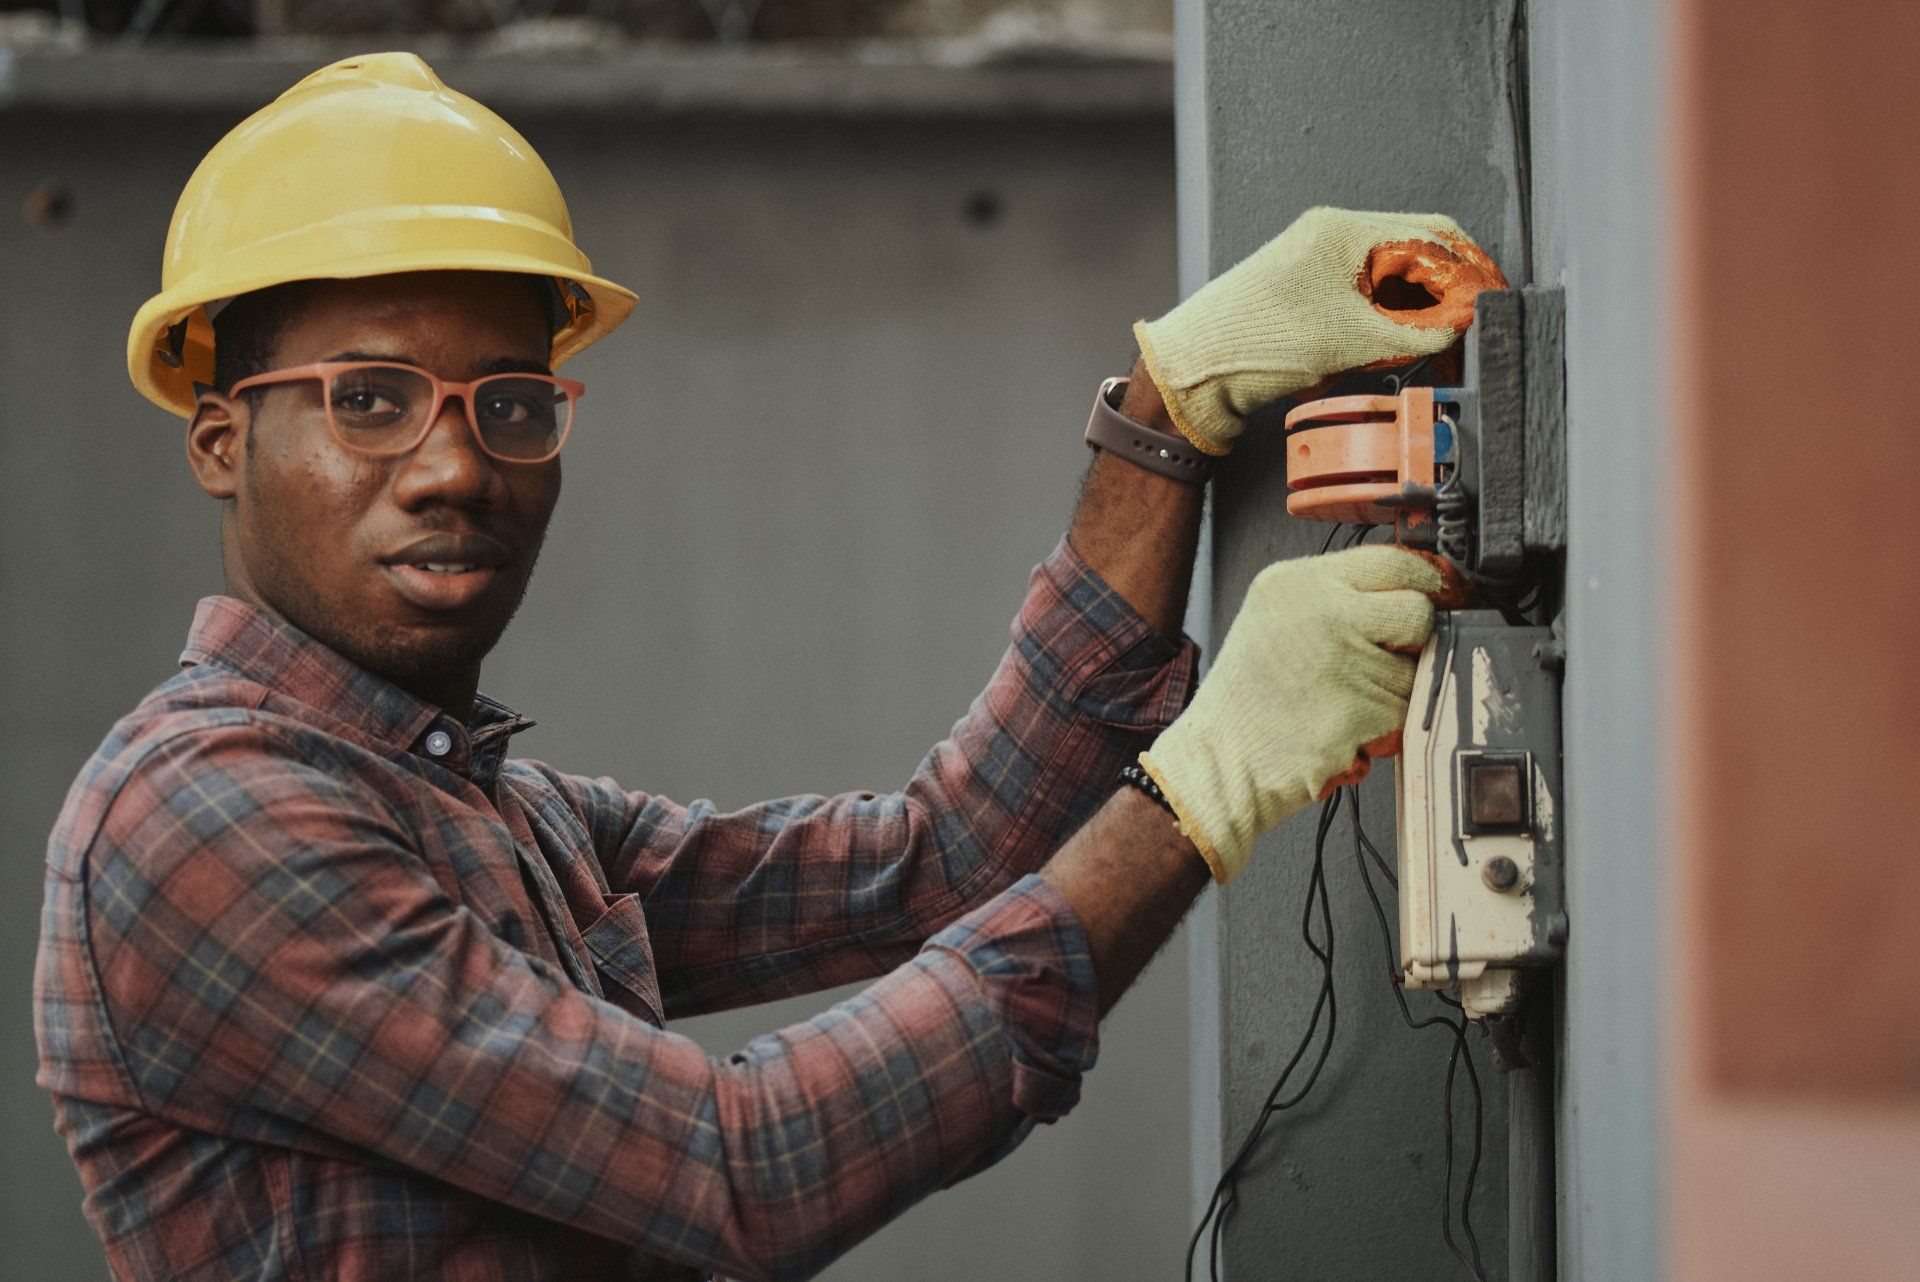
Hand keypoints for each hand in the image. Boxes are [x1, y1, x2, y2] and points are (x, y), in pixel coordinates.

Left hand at [1133, 207, 1506, 455]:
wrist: (1195, 370)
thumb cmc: (1253, 344)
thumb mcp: (1351, 340)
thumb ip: (1417, 330)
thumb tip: (1463, 322)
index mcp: (1342, 230)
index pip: (1431, 235)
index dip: (1469, 270)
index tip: (1488, 301)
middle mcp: (1331, 235)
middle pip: (1415, 252)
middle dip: (1446, 290)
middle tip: (1469, 327)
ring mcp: (1318, 261)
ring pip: (1393, 277)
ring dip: (1418, 308)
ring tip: (1435, 343)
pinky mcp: (1309, 289)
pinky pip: (1366, 295)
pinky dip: (1389, 318)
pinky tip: (1398, 345)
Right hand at [1138, 546, 1444, 882]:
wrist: (1220, 762)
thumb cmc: (1248, 699)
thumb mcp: (1277, 617)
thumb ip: (1337, 597)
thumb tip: (1415, 590)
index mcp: (1298, 582)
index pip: (1393, 559)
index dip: (1424, 581)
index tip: (1437, 597)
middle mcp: (1321, 613)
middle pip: (1417, 610)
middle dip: (1413, 639)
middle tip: (1383, 659)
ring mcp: (1342, 661)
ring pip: (1417, 668)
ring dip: (1395, 690)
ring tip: (1343, 700)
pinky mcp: (1359, 711)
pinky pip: (1406, 711)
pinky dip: (1386, 725)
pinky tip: (1345, 726)